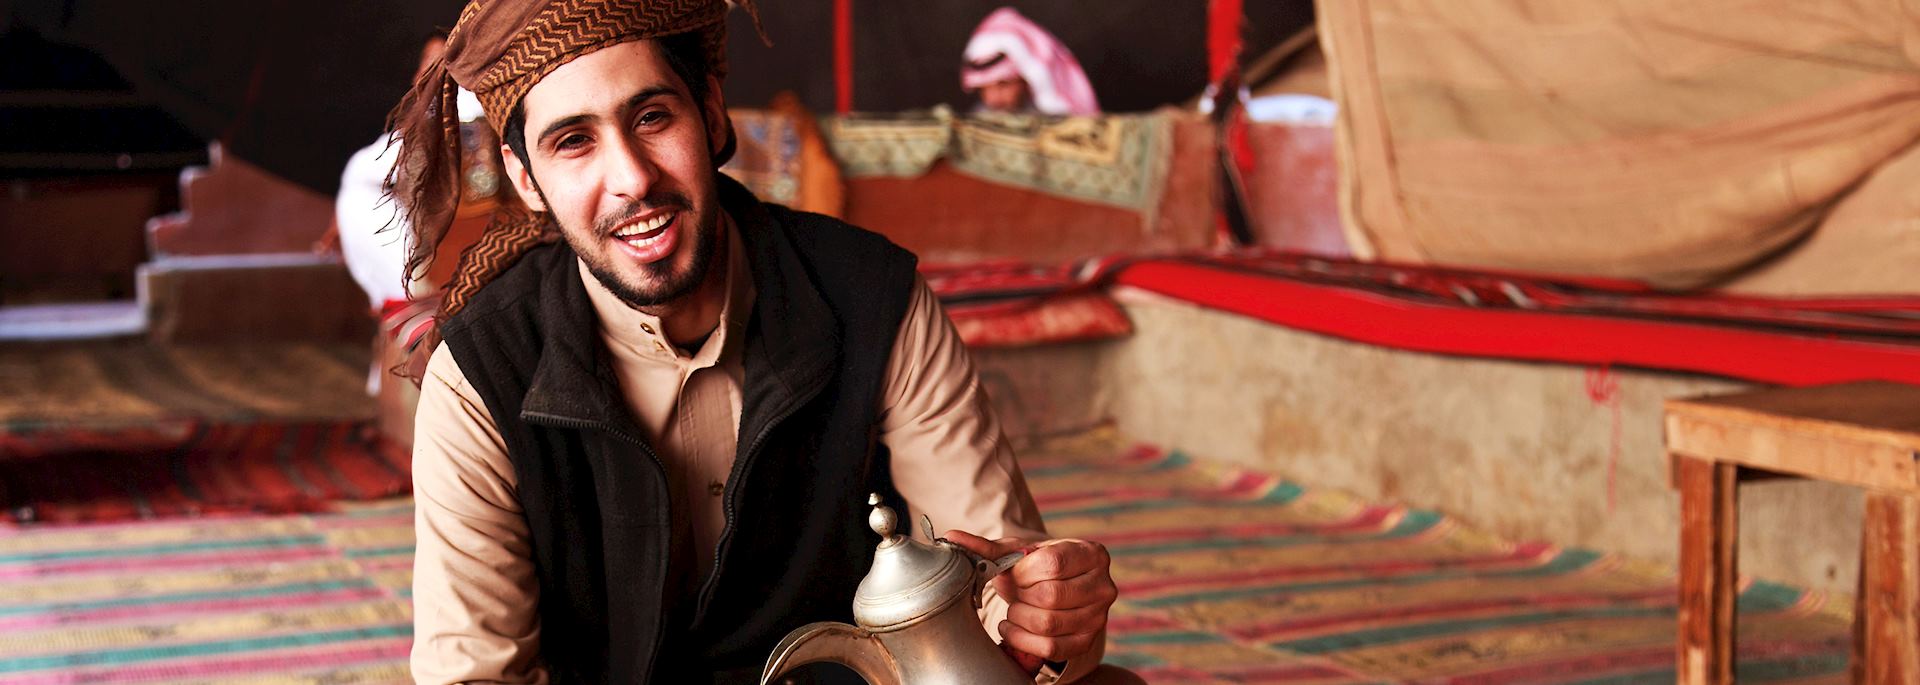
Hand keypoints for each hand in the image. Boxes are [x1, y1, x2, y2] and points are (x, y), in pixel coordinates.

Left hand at [944, 530, 1116, 667]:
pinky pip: (1051, 649)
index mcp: (1092, 553)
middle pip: (1050, 596)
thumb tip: (950, 537)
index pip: (1053, 564)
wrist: (1055, 589)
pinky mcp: (1086, 642)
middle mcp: (1103, 585)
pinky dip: (1023, 641)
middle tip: (1012, 593)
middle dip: (1019, 596)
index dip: (1023, 572)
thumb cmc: (1035, 567)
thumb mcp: (1015, 552)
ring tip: (1012, 611)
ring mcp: (1098, 616)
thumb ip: (985, 547)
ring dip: (1018, 619)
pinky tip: (1013, 629)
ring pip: (1049, 625)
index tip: (1013, 573)